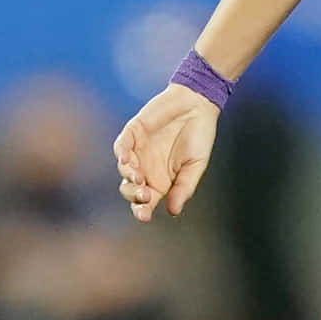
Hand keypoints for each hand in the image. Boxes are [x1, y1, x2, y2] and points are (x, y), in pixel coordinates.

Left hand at [113, 84, 219, 221]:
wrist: (198, 104)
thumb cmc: (199, 135)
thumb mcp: (196, 165)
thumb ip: (184, 187)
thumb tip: (174, 211)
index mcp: (161, 180)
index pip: (146, 201)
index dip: (142, 210)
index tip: (145, 215)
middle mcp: (146, 168)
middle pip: (130, 189)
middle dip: (134, 195)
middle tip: (145, 195)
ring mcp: (137, 151)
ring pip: (124, 169)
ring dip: (128, 176)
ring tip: (139, 177)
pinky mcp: (133, 133)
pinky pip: (121, 146)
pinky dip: (121, 153)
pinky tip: (126, 158)